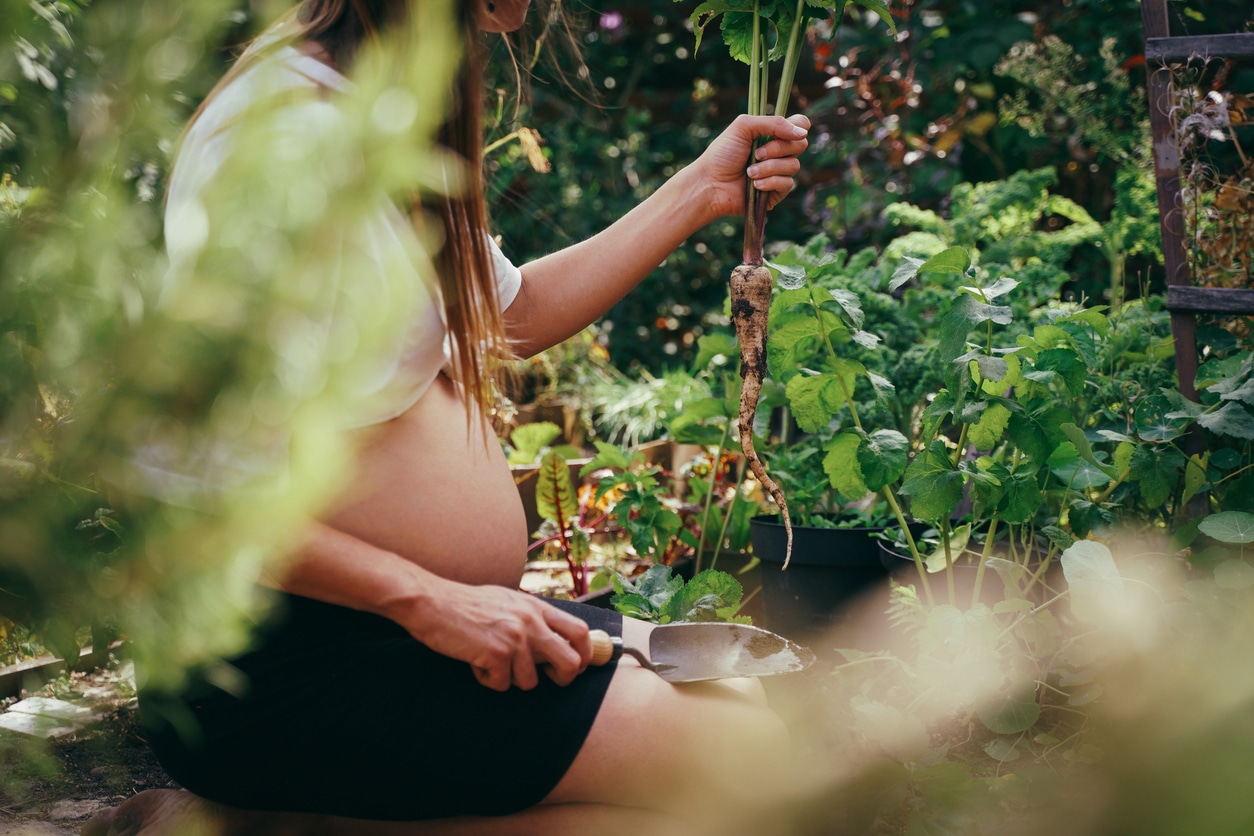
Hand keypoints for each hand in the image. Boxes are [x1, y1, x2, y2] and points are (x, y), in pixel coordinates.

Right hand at [397, 579, 593, 691]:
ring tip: (492, 662)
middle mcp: (531, 622)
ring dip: (510, 679)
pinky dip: (488, 680)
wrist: (432, 602)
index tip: (578, 665)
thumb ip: (531, 617)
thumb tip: (551, 638)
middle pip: (571, 662)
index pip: (580, 630)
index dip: (585, 654)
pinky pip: (501, 685)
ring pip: (530, 682)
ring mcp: (515, 638)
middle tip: (548, 679)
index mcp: (536, 607)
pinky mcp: (496, 654)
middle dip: (564, 678)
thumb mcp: (508, 601)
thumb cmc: (465, 603)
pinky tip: (475, 663)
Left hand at [692, 113, 810, 220]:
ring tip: (749, 172)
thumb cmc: (722, 154)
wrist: (710, 183)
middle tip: (756, 153)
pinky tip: (754, 185)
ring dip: (769, 167)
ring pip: (793, 165)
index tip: (789, 132)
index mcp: (772, 134)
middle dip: (778, 148)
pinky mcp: (777, 192)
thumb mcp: (743, 127)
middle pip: (800, 145)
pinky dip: (769, 182)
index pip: (800, 125)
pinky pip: (787, 184)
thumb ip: (773, 123)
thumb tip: (802, 133)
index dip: (799, 127)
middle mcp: (779, 152)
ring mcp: (779, 172)